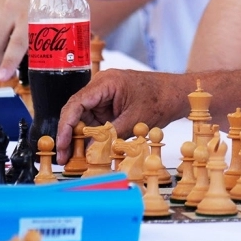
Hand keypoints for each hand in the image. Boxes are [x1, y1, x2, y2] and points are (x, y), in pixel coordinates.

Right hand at [55, 69, 179, 162]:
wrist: (178, 94)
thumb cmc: (160, 99)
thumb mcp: (134, 120)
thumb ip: (110, 135)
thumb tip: (89, 152)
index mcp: (106, 83)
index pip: (76, 104)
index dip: (66, 126)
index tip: (62, 144)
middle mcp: (101, 86)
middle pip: (76, 111)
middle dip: (69, 134)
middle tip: (65, 156)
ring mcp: (105, 95)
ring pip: (84, 117)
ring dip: (80, 136)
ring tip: (74, 157)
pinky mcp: (111, 103)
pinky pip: (95, 119)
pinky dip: (92, 134)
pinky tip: (89, 149)